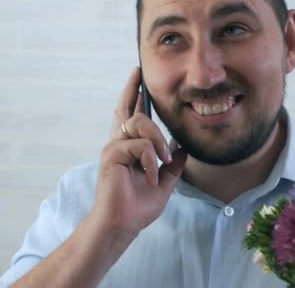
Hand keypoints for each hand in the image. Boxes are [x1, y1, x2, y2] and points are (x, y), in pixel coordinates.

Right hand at [91, 67, 186, 239]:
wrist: (124, 223)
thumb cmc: (138, 206)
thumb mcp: (164, 182)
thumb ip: (172, 165)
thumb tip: (182, 147)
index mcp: (129, 149)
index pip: (131, 117)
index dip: (133, 96)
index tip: (137, 78)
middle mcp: (119, 144)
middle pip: (127, 110)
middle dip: (133, 90)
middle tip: (137, 73)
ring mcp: (114, 147)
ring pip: (140, 124)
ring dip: (157, 141)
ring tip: (164, 161)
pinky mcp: (112, 154)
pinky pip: (140, 146)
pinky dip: (151, 162)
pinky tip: (152, 177)